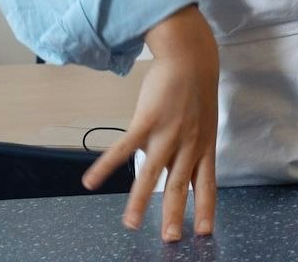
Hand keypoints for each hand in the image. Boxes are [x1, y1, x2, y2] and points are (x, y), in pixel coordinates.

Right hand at [85, 5, 220, 240]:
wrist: (191, 57)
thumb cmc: (195, 92)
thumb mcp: (203, 124)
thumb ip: (190, 150)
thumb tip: (176, 174)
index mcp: (204, 147)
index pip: (207, 185)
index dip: (205, 209)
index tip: (203, 233)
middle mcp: (188, 144)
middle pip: (180, 186)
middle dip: (175, 215)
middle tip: (171, 239)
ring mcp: (167, 133)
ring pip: (152, 174)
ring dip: (140, 201)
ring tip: (131, 223)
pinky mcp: (147, 120)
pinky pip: (124, 148)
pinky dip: (107, 166)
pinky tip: (91, 181)